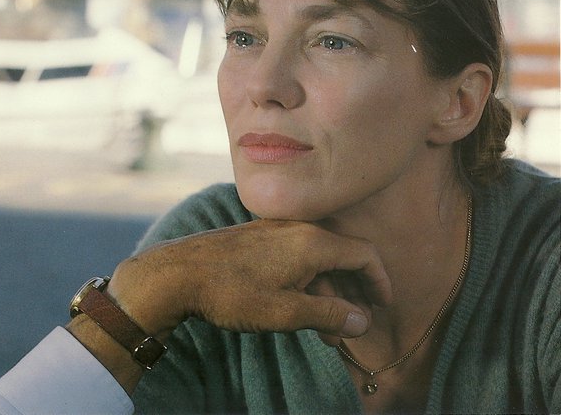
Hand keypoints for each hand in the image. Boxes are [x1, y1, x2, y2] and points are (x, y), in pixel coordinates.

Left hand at [108, 219, 391, 341]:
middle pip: (342, 257)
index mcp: (312, 242)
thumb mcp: (285, 311)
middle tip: (353, 328)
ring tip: (324, 332)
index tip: (383, 306)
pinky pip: (296, 256)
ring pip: (317, 260)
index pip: (364, 254)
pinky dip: (306, 281)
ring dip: (326, 293)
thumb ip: (328, 314)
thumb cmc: (232, 293)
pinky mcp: (259, 237)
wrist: (178, 272)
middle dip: (352, 294)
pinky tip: (298, 306)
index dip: (379, 281)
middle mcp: (298, 229)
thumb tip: (363, 320)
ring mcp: (276, 231)